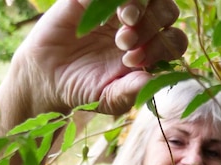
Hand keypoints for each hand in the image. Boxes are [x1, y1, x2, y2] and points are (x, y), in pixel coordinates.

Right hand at [8, 0, 187, 116]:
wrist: (46, 77)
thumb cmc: (83, 90)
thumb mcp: (109, 98)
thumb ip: (131, 92)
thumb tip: (153, 82)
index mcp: (151, 50)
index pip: (174, 40)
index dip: (163, 47)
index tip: (136, 61)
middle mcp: (140, 26)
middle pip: (167, 12)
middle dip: (153, 27)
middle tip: (127, 44)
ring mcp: (118, 9)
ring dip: (142, 8)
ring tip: (125, 28)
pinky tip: (114, 12)